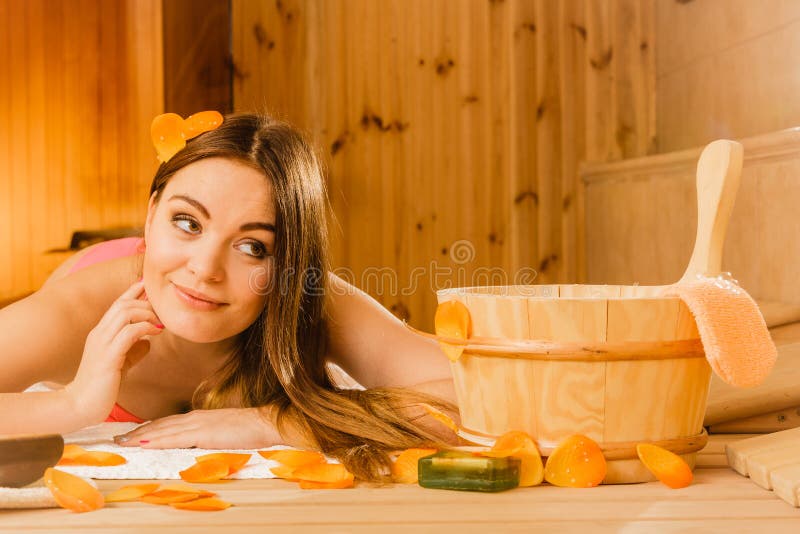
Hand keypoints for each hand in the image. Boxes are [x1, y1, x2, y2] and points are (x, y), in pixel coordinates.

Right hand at [65, 280, 162, 424]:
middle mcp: (99, 333)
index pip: (118, 304)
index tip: (151, 287)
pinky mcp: (108, 356)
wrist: (80, 406)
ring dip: (147, 314)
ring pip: (125, 312)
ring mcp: (102, 343)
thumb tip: (149, 342)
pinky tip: (156, 333)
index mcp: (101, 333)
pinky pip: (129, 333)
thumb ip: (132, 351)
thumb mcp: (120, 363)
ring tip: (160, 324)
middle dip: (146, 302)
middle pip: (123, 303)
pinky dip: (145, 328)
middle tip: (162, 313)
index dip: (134, 292)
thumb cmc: (101, 386)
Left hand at [113, 408, 280, 448]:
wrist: (264, 423)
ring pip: (162, 430)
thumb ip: (206, 437)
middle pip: (159, 425)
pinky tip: (143, 443)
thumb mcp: (222, 432)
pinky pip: (174, 438)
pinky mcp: (203, 432)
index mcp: (198, 418)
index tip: (130, 435)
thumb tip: (193, 446)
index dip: (147, 429)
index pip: (166, 424)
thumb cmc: (249, 430)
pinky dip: (156, 440)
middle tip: (116, 439)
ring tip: (122, 443)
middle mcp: (194, 418)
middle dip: (136, 433)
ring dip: (140, 436)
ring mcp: (197, 424)